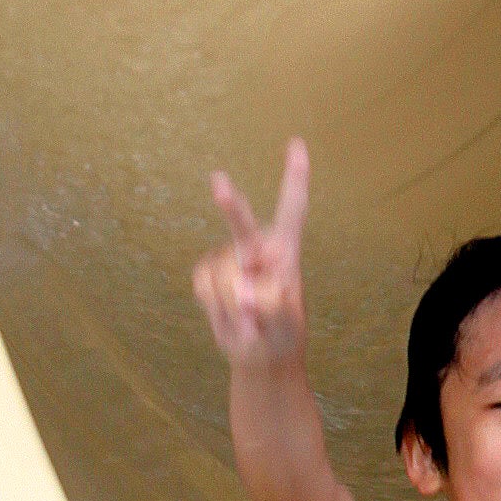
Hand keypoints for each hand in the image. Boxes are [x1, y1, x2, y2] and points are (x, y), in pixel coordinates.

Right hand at [193, 141, 310, 365]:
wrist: (260, 355)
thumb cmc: (282, 335)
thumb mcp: (286, 325)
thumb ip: (272, 307)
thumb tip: (244, 294)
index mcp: (286, 252)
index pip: (292, 209)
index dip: (295, 177)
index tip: (297, 144)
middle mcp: (258, 249)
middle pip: (242, 224)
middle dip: (230, 206)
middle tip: (219, 181)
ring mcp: (231, 259)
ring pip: (220, 273)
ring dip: (230, 303)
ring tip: (248, 321)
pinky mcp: (209, 272)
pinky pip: (203, 284)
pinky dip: (213, 306)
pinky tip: (229, 315)